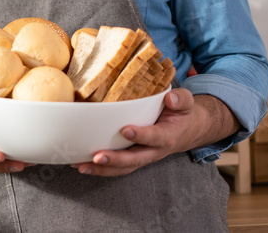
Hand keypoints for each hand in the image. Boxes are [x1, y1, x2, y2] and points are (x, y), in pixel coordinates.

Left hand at [70, 89, 236, 176]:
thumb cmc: (181, 113)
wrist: (186, 130)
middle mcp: (154, 150)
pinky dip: (99, 168)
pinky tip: (81, 164)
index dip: (142, 135)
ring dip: (102, 169)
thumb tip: (171, 98)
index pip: (155, 137)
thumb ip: (181, 99)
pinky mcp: (133, 158)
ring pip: (124, 168)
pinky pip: (117, 167)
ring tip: (82, 166)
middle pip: (135, 159)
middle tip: (97, 156)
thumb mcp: (186, 103)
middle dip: (116, 160)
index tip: (126, 130)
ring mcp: (143, 156)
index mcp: (167, 135)